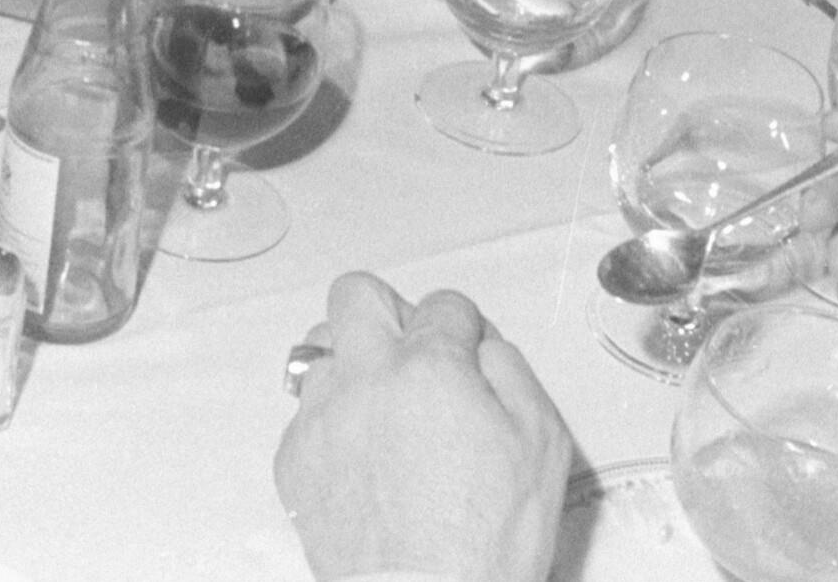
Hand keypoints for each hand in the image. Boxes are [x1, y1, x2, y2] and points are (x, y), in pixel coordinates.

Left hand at [275, 274, 571, 581]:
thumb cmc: (484, 543)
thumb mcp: (542, 445)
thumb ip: (513, 372)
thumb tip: (484, 348)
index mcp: (430, 368)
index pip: (443, 302)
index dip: (464, 327)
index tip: (468, 353)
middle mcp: (366, 378)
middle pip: (356, 294)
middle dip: (389, 310)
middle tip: (413, 350)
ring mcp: (323, 417)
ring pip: (321, 348)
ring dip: (353, 364)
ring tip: (383, 405)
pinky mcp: (295, 458)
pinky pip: (306, 412)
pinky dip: (333, 421)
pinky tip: (364, 455)